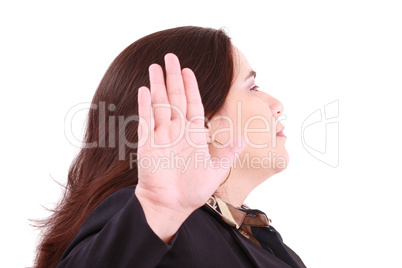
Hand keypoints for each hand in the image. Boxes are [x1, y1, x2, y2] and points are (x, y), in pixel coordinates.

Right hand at [135, 53, 244, 241]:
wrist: (172, 205)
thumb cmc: (195, 189)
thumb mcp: (217, 169)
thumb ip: (228, 151)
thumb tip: (244, 138)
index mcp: (194, 135)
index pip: (192, 104)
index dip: (190, 86)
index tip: (188, 70)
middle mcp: (177, 131)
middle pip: (174, 98)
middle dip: (172, 77)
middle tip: (170, 57)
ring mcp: (161, 136)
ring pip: (159, 104)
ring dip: (157, 85)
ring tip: (155, 66)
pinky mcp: (147, 144)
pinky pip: (145, 120)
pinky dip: (144, 105)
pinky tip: (144, 89)